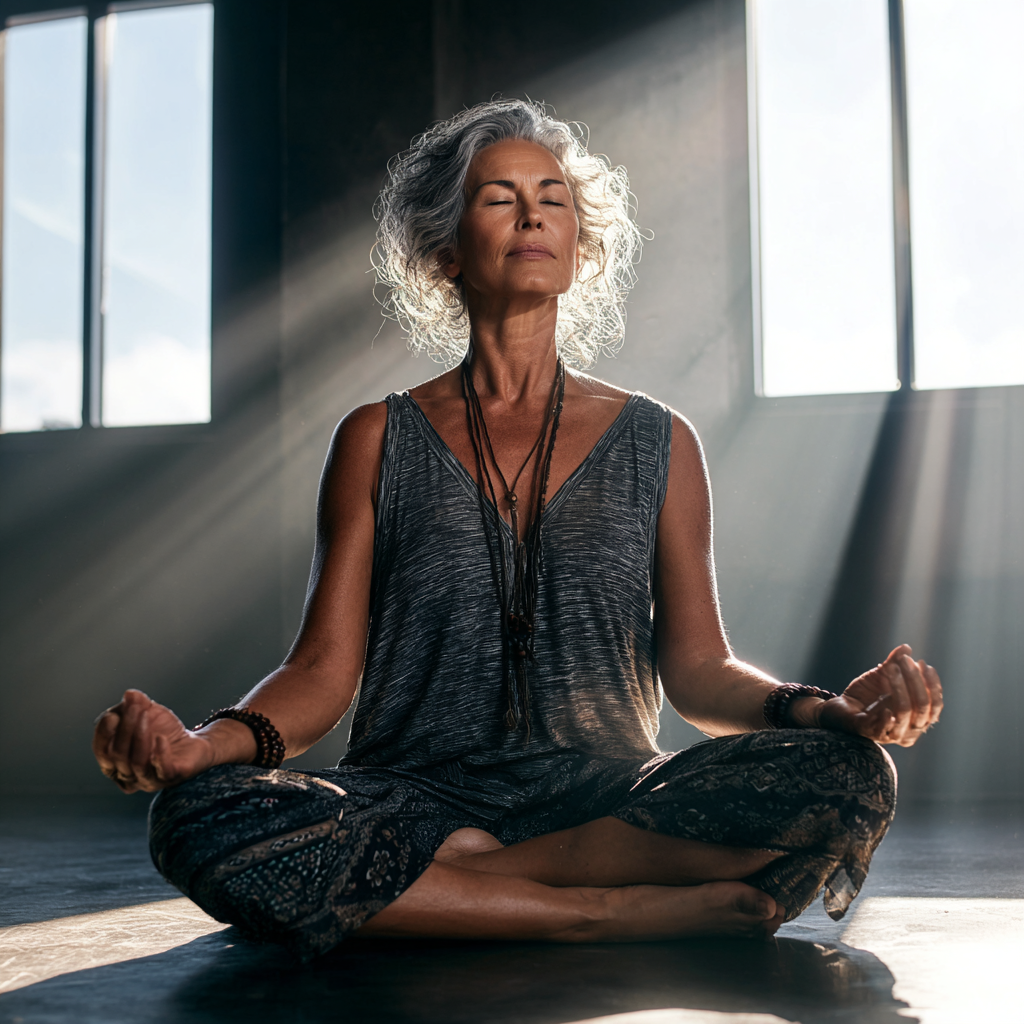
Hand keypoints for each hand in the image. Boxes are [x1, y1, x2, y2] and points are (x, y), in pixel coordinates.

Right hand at [92, 689, 216, 792]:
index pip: (102, 751)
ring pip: (137, 762)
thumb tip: (129, 694)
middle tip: (135, 707)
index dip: (103, 734)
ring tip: (146, 714)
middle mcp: (128, 776)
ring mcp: (148, 780)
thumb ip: (136, 704)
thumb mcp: (148, 714)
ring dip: (140, 735)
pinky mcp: (170, 778)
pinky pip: (161, 770)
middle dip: (125, 728)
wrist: (192, 744)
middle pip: (117, 755)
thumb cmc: (162, 731)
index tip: (112, 715)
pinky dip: (160, 754)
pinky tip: (161, 738)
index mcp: (115, 762)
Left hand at [817, 645, 942, 746]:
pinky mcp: (869, 733)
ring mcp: (890, 733)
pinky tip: (884, 708)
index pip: (934, 705)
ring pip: (904, 713)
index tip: (924, 664)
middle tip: (905, 661)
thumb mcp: (881, 676)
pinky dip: (885, 720)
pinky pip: (882, 730)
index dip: (933, 685)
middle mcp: (908, 729)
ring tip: (891, 668)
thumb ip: (894, 664)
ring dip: (899, 688)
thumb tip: (906, 648)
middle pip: (922, 707)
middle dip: (915, 681)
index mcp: (916, 717)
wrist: (839, 706)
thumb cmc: (865, 694)